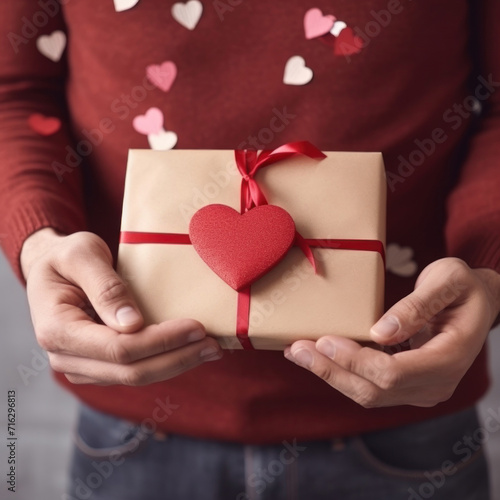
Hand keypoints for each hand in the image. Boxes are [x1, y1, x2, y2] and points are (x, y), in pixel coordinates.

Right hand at [21, 228, 222, 385]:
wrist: (52, 268)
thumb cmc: (66, 256)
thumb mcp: (81, 255)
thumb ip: (105, 287)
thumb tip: (132, 324)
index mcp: (57, 330)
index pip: (119, 348)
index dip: (161, 342)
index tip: (197, 327)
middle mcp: (65, 356)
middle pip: (130, 371)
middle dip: (176, 359)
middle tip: (213, 345)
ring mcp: (82, 365)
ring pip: (135, 377)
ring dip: (175, 365)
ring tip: (209, 349)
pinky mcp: (98, 364)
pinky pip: (134, 370)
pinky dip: (164, 362)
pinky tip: (188, 351)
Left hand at [284, 258, 499, 407]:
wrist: (475, 304)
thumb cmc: (463, 287)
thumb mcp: (448, 281)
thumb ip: (417, 306)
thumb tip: (381, 332)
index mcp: (449, 358)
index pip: (393, 373)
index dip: (355, 360)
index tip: (324, 340)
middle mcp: (435, 384)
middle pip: (374, 391)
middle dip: (331, 371)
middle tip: (296, 349)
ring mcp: (421, 389)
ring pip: (367, 394)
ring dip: (329, 374)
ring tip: (297, 353)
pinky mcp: (406, 385)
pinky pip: (369, 386)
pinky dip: (340, 372)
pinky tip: (317, 357)